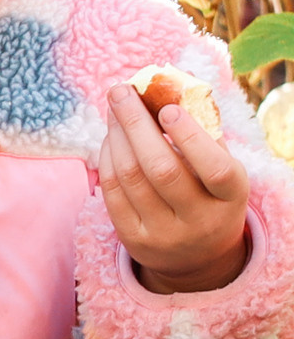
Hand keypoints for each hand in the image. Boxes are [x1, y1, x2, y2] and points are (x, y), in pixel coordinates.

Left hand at [101, 81, 248, 292]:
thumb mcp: (222, 167)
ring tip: (115, 109)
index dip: (191, 137)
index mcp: (230, 199)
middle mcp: (199, 221)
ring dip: (117, 136)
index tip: (167, 107)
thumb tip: (178, 81)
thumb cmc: (210, 195)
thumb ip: (206, 129)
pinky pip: (112, 192)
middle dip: (135, 124)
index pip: (215, 169)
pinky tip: (110, 138)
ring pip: (131, 177)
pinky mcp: (135, 241)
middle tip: (120, 91)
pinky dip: (108, 159)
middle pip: (161, 169)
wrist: (197, 257)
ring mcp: (165, 235)